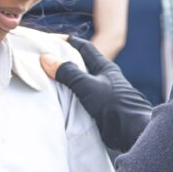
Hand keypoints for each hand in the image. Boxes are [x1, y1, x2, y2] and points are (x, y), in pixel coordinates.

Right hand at [40, 36, 151, 152]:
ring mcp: (101, 92)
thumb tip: (46, 58)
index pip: (84, 47)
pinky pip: (79, 96)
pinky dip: (68, 94)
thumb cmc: (112, 104)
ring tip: (44, 78)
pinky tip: (56, 97)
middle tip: (42, 61)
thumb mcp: (87, 85)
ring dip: (64, 79)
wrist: (130, 130)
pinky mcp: (98, 107)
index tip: (50, 40)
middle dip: (63, 60)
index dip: (68, 42)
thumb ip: (68, 72)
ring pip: (79, 81)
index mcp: (104, 66)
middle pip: (80, 64)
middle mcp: (103, 77)